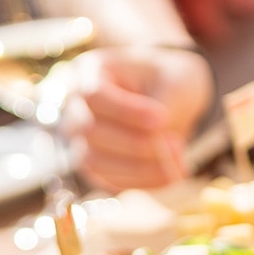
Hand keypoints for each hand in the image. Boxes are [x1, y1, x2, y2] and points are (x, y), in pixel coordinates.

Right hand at [70, 47, 212, 190]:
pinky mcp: (93, 166)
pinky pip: (108, 180)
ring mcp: (79, 139)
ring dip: (138, 168)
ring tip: (178, 166)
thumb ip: (166, 104)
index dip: (124, 112)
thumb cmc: (168, 80)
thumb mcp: (176, 80)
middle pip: (91, 132)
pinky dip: (140, 182)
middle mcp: (75, 107)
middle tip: (177, 145)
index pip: (93, 96)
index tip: (161, 119)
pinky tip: (169, 177)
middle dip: (136, 144)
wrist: (168, 97)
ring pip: (95, 162)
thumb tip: (157, 141)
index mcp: (90, 72)